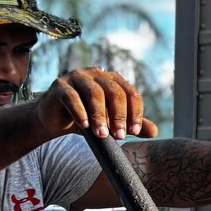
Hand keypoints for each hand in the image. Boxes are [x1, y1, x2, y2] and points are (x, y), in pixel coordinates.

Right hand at [36, 68, 155, 141]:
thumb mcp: (111, 124)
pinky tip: (84, 126)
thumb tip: (154, 132)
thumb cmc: (87, 119)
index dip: (135, 112)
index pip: (130, 93)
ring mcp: (77, 77)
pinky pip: (72, 97)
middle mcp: (97, 74)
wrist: (56, 120)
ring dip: (100, 116)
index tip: (134, 131)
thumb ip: (131, 125)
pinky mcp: (60, 85)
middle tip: (119, 136)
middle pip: (114, 92)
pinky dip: (79, 112)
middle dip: (119, 116)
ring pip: (94, 93)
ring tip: (102, 135)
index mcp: (113, 81)